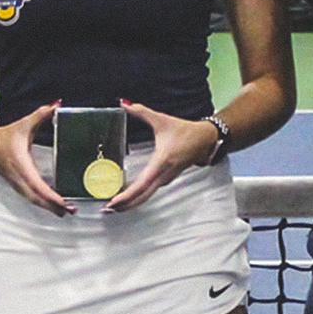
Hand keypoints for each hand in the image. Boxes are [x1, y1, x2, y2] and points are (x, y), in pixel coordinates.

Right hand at [0, 101, 72, 216]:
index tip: (63, 201)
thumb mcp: (25, 124)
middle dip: (53, 206)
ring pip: (33, 201)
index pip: (37, 184)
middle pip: (36, 198)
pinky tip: (55, 207)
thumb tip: (58, 104)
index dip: (50, 195)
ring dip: (49, 208)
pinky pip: (31, 199)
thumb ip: (42, 114)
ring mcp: (17, 184)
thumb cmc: (6, 136)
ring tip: (67, 211)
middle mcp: (19, 177)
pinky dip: (43, 204)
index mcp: (21, 163)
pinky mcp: (18, 187)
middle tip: (72, 210)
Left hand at [105, 100, 222, 211]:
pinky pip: (150, 192)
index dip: (127, 196)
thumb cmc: (184, 131)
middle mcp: (163, 174)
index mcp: (161, 162)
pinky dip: (138, 197)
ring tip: (113, 206)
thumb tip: (124, 103)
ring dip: (130, 203)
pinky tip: (127, 198)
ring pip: (146, 196)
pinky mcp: (166, 179)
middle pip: (142, 196)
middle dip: (124, 205)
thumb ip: (141, 111)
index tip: (113, 202)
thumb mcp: (161, 119)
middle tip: (107, 210)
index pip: (142, 185)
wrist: (205, 139)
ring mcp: (166, 179)